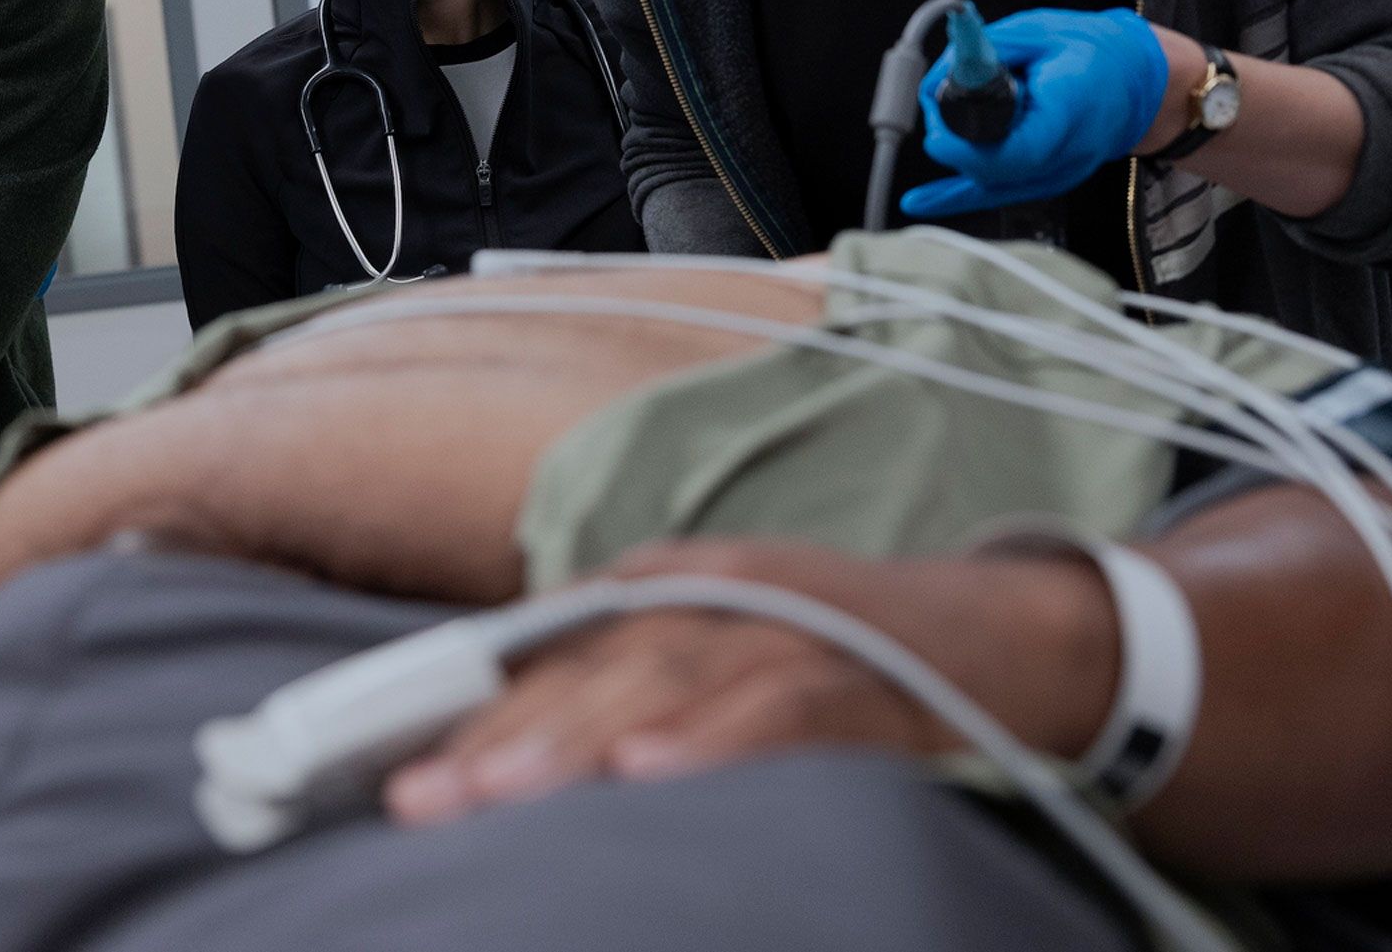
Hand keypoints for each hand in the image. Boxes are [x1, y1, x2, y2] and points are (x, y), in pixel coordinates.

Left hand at [382, 539, 1115, 826]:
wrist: (1006, 640)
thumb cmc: (831, 657)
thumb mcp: (710, 655)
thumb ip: (614, 691)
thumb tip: (492, 761)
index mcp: (660, 590)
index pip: (541, 651)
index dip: (461, 711)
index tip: (385, 771)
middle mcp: (709, 596)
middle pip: (584, 667)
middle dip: (496, 738)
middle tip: (424, 799)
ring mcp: (783, 630)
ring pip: (661, 682)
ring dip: (576, 739)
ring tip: (500, 791)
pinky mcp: (857, 678)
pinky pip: (777, 712)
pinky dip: (713, 741)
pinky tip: (653, 774)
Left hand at [900, 7, 1168, 218]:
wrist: (1135, 80)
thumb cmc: (1089, 51)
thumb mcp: (1037, 32)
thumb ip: (984, 51)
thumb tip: (938, 75)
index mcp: (1072, 109)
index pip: (1020, 150)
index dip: (969, 148)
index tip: (937, 131)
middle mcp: (1068, 153)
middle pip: (997, 170)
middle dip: (954, 141)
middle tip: (937, 101)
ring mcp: (1059, 174)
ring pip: (991, 181)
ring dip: (957, 154)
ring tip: (948, 116)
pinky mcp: (1046, 181)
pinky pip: (995, 192)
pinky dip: (954, 196)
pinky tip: (920, 202)